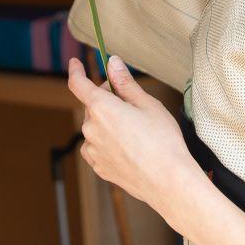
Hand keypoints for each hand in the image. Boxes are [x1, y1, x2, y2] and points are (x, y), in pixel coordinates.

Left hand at [66, 55, 196, 222]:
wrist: (168, 181)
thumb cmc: (162, 140)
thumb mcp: (147, 104)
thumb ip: (125, 83)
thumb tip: (113, 63)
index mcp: (101, 108)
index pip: (78, 84)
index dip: (76, 71)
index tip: (75, 63)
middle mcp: (91, 129)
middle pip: (92, 106)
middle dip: (107, 99)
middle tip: (132, 103)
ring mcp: (93, 150)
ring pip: (95, 127)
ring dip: (108, 123)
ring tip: (136, 131)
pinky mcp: (99, 167)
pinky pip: (97, 147)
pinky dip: (107, 142)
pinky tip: (128, 147)